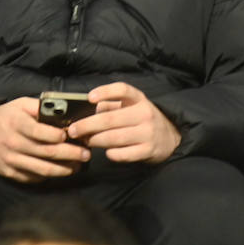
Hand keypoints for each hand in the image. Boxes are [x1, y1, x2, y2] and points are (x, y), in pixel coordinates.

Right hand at [0, 97, 89, 181]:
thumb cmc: (2, 117)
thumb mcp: (18, 104)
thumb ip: (39, 106)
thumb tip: (63, 110)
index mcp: (16, 123)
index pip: (39, 132)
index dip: (57, 135)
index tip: (70, 135)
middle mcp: (14, 143)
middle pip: (46, 152)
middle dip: (70, 154)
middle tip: (86, 154)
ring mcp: (11, 160)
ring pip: (42, 169)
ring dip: (63, 169)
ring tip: (78, 166)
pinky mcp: (10, 173)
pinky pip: (33, 177)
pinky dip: (48, 175)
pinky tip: (60, 171)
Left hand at [65, 82, 180, 163]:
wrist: (170, 137)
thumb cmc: (143, 119)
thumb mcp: (132, 106)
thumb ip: (111, 105)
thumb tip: (90, 110)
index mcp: (139, 99)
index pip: (122, 90)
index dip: (105, 92)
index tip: (89, 98)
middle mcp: (144, 114)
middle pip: (110, 118)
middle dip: (87, 125)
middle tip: (73, 130)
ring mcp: (147, 133)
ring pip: (114, 138)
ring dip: (95, 140)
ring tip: (85, 141)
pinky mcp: (148, 151)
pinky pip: (124, 154)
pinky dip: (111, 154)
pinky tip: (105, 152)